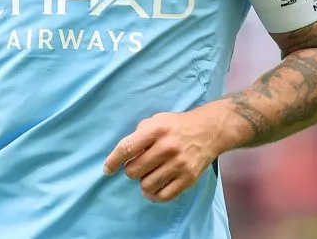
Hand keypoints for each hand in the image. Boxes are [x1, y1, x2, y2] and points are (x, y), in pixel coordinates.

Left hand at [102, 110, 220, 202]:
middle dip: (130, 170)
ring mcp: (178, 164)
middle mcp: (166, 147)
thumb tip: (126, 154)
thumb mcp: (156, 120)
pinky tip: (153, 189)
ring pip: (147, 185)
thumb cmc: (176, 125)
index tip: (107, 170)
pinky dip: (154, 195)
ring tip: (147, 175)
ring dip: (143, 182)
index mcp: (156, 130)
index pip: (127, 147)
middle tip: (137, 166)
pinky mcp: (188, 178)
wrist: (208, 131)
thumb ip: (140, 134)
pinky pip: (164, 196)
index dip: (113, 161)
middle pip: (134, 170)